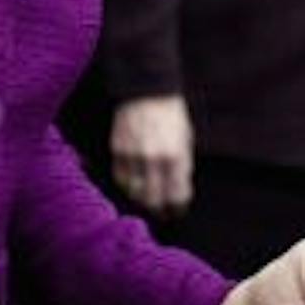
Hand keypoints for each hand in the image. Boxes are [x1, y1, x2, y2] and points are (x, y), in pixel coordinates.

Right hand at [111, 95, 193, 216]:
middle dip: (160, 211)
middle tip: (163, 214)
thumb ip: (182, 165)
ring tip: (148, 202)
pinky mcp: (118, 150)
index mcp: (175, 156)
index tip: (178, 212)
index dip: (178, 208)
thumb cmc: (171, 114)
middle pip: (154, 201)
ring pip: (134, 194)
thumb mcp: (186, 139)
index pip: (176, 195)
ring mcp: (133, 156)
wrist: (147, 90)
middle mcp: (153, 159)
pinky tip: (134, 187)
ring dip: (142, 201)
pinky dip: (127, 187)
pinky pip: (121, 179)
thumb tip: (179, 190)